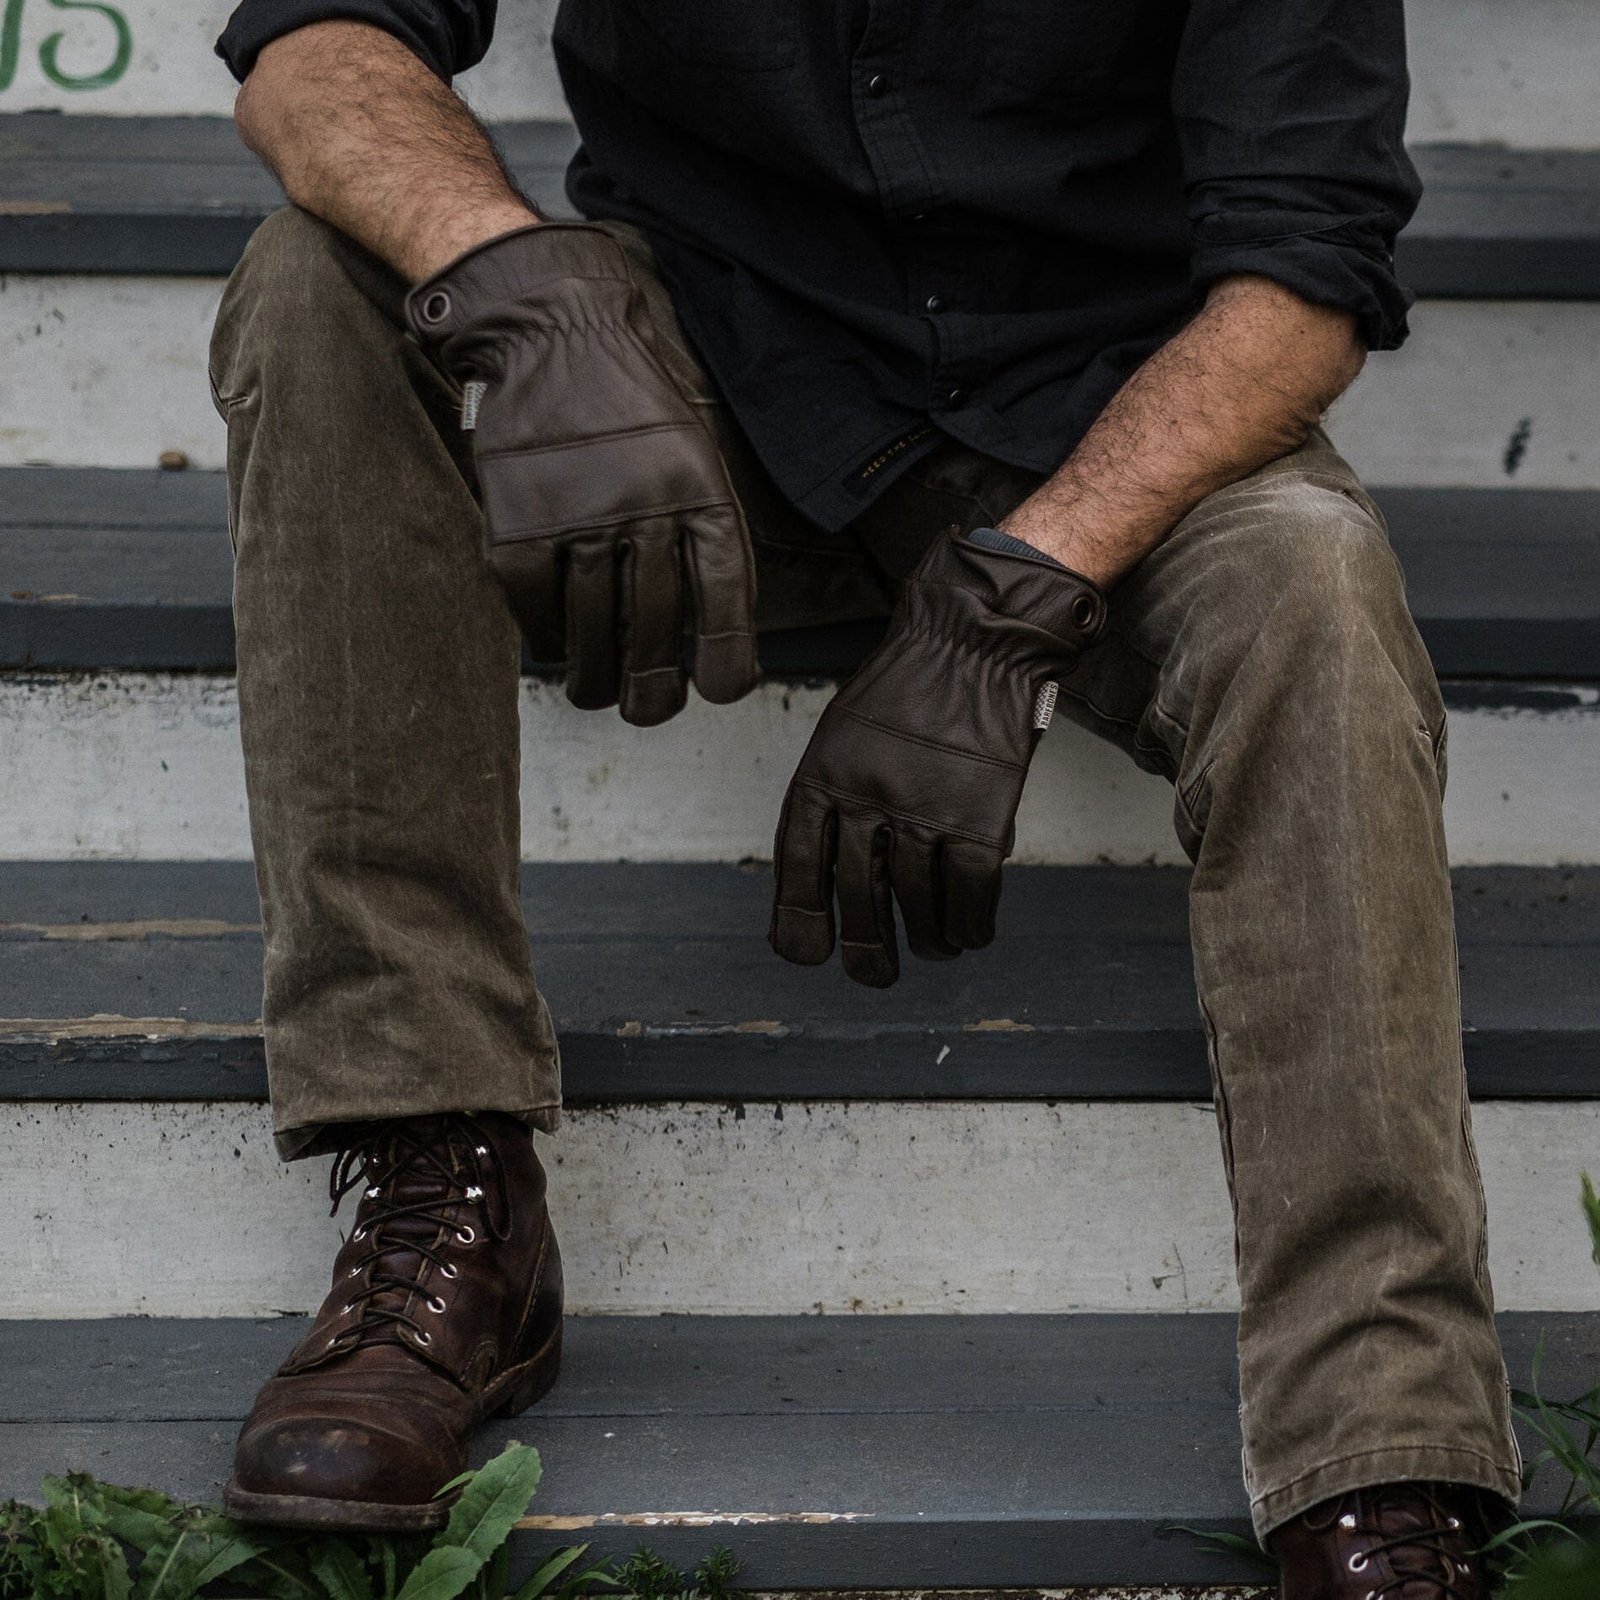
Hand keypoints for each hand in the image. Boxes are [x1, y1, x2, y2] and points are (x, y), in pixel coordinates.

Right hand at [406, 224, 758, 725]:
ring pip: (591, 630)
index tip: (720, 692)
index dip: (726, 656)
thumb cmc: (632, 400)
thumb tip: (712, 629)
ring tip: (600, 695)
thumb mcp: (694, 450)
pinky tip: (557, 646)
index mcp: (698, 488)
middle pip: (654, 627)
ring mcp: (576, 515)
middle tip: (650, 712)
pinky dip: (545, 638)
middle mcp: (642, 505)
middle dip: (654, 688)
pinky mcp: (518, 521)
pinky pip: (535, 607)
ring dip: (598, 678)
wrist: (551, 330)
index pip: (722, 595)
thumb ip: (705, 528)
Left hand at [770, 528, 1106, 985]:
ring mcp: (925, 806)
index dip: (799, 916)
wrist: (976, 639)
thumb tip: (846, 883)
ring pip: (918, 902)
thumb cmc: (912, 687)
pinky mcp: (981, 814)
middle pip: (857, 894)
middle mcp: (867, 794)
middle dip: (866, 949)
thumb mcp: (847, 733)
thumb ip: (839, 798)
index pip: (800, 861)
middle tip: (875, 976)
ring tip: (934, 949)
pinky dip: (971, 924)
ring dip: (928, 939)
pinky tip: (971, 933)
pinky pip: (970, 893)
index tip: (806, 954)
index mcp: (825, 772)